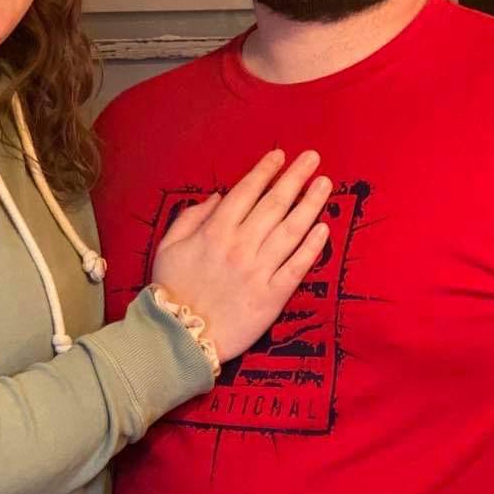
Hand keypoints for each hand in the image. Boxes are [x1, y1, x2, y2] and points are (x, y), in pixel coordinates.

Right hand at [150, 148, 329, 362]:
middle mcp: (240, 247)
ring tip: (324, 184)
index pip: (246, 193)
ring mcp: (258, 271)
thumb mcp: (169, 247)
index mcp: (214, 233)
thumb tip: (219, 197)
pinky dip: (311, 246)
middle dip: (295, 178)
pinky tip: (323, 228)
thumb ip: (191, 218)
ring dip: (310, 204)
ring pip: (291, 231)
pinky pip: (296, 267)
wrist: (179, 337)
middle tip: (312, 159)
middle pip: (274, 205)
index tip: (279, 156)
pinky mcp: (272, 297)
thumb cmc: (171, 291)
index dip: (264, 172)